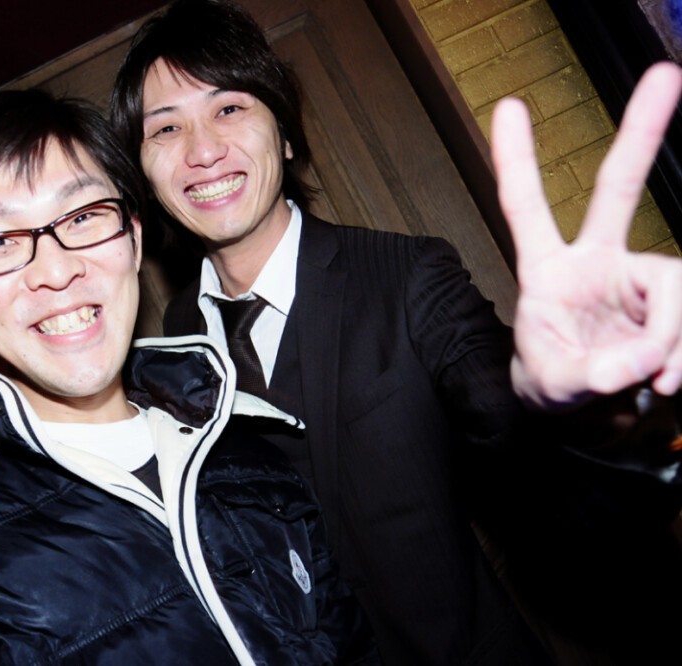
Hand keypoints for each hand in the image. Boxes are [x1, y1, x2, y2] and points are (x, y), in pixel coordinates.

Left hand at [492, 62, 681, 408]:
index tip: (510, 109)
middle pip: (618, 188)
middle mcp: (594, 260)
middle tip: (665, 74)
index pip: (525, 208)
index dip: (516, 160)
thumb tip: (645, 357)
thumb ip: (594, 373)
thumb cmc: (551, 381)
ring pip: (677, 285)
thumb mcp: (555, 384)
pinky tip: (668, 376)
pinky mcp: (666, 299)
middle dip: (643, 131)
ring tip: (657, 377)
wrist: (580, 407)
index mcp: (548, 271)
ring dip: (676, 338)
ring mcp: (635, 274)